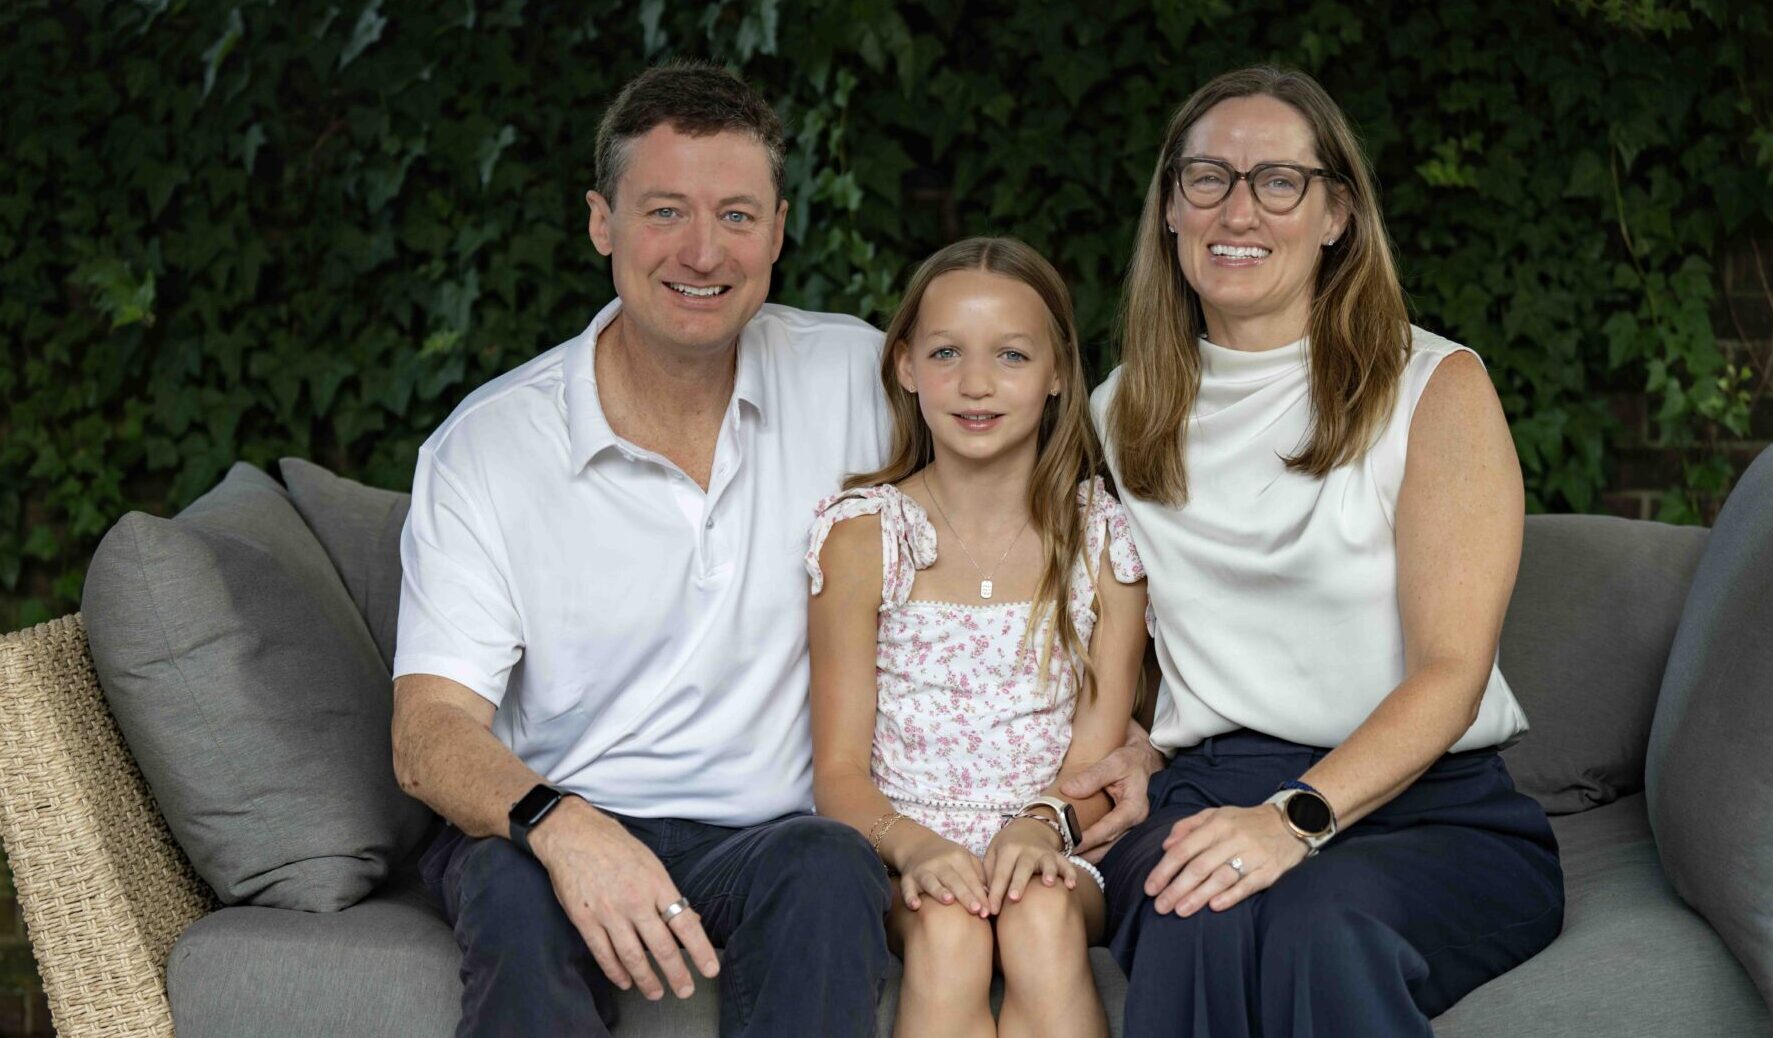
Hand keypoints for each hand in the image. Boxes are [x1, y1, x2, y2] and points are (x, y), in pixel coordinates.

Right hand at [532, 798, 719, 1000]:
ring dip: (647, 980)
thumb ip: (666, 893)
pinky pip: (603, 954)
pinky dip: (616, 972)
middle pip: (662, 947)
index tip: (710, 969)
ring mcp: (609, 913)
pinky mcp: (585, 920)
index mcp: (657, 884)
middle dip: (677, 974)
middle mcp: (636, 901)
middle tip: (685, 991)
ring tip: (656, 993)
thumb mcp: (650, 862)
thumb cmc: (616, 845)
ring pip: (633, 957)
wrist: (573, 834)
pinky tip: (625, 981)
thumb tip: (687, 919)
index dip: (700, 950)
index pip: (685, 924)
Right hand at [896, 831, 990, 916]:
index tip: (988, 911)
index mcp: (958, 857)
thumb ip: (978, 875)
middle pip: (954, 880)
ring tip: (949, 900)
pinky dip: (910, 896)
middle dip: (965, 895)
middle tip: (976, 910)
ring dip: (939, 891)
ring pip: (931, 881)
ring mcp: (922, 870)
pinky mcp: (907, 878)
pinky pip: (907, 888)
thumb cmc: (949, 859)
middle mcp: (940, 863)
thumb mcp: (965, 860)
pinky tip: (915, 905)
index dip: (980, 894)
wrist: (917, 846)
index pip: (971, 878)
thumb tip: (991, 897)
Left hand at [984, 817, 1076, 913]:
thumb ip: (988, 874)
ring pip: (1047, 863)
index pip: (1000, 873)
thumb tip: (983, 899)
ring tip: (1048, 883)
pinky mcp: (1058, 857)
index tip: (990, 911)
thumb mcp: (992, 854)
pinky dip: (1070, 874)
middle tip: (1013, 898)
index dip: (995, 892)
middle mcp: (1026, 851)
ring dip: (1048, 872)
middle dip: (1018, 883)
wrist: (1028, 828)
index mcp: (1007, 850)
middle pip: (1022, 868)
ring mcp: (1044, 853)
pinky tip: (1071, 886)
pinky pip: (1066, 865)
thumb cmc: (1006, 849)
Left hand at [1061, 724, 1164, 862]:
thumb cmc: (1129, 760)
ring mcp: (1132, 827)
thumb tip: (1068, 790)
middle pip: (1110, 845)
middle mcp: (1136, 822)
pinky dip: (1095, 849)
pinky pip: (1111, 843)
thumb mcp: (1113, 762)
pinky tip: (1079, 852)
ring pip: (1111, 848)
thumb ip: (1092, 776)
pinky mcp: (1125, 827)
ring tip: (1068, 860)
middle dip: (1088, 854)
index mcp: (1134, 808)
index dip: (1090, 839)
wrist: (1143, 760)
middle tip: (1064, 859)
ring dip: (1091, 855)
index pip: (1109, 828)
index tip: (1071, 845)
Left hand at [1142, 804, 1307, 915]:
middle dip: (1176, 888)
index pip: (1184, 849)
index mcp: (1217, 825)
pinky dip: (1229, 896)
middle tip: (1160, 907)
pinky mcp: (1269, 871)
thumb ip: (1189, 826)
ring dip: (1198, 896)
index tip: (1150, 887)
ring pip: (1220, 878)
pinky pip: (1246, 885)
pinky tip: (1213, 907)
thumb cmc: (1247, 822)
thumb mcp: (1217, 814)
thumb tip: (1166, 845)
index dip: (1164, 869)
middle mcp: (1233, 839)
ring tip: (1180, 911)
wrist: (1293, 822)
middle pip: (1198, 866)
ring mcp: (1252, 855)